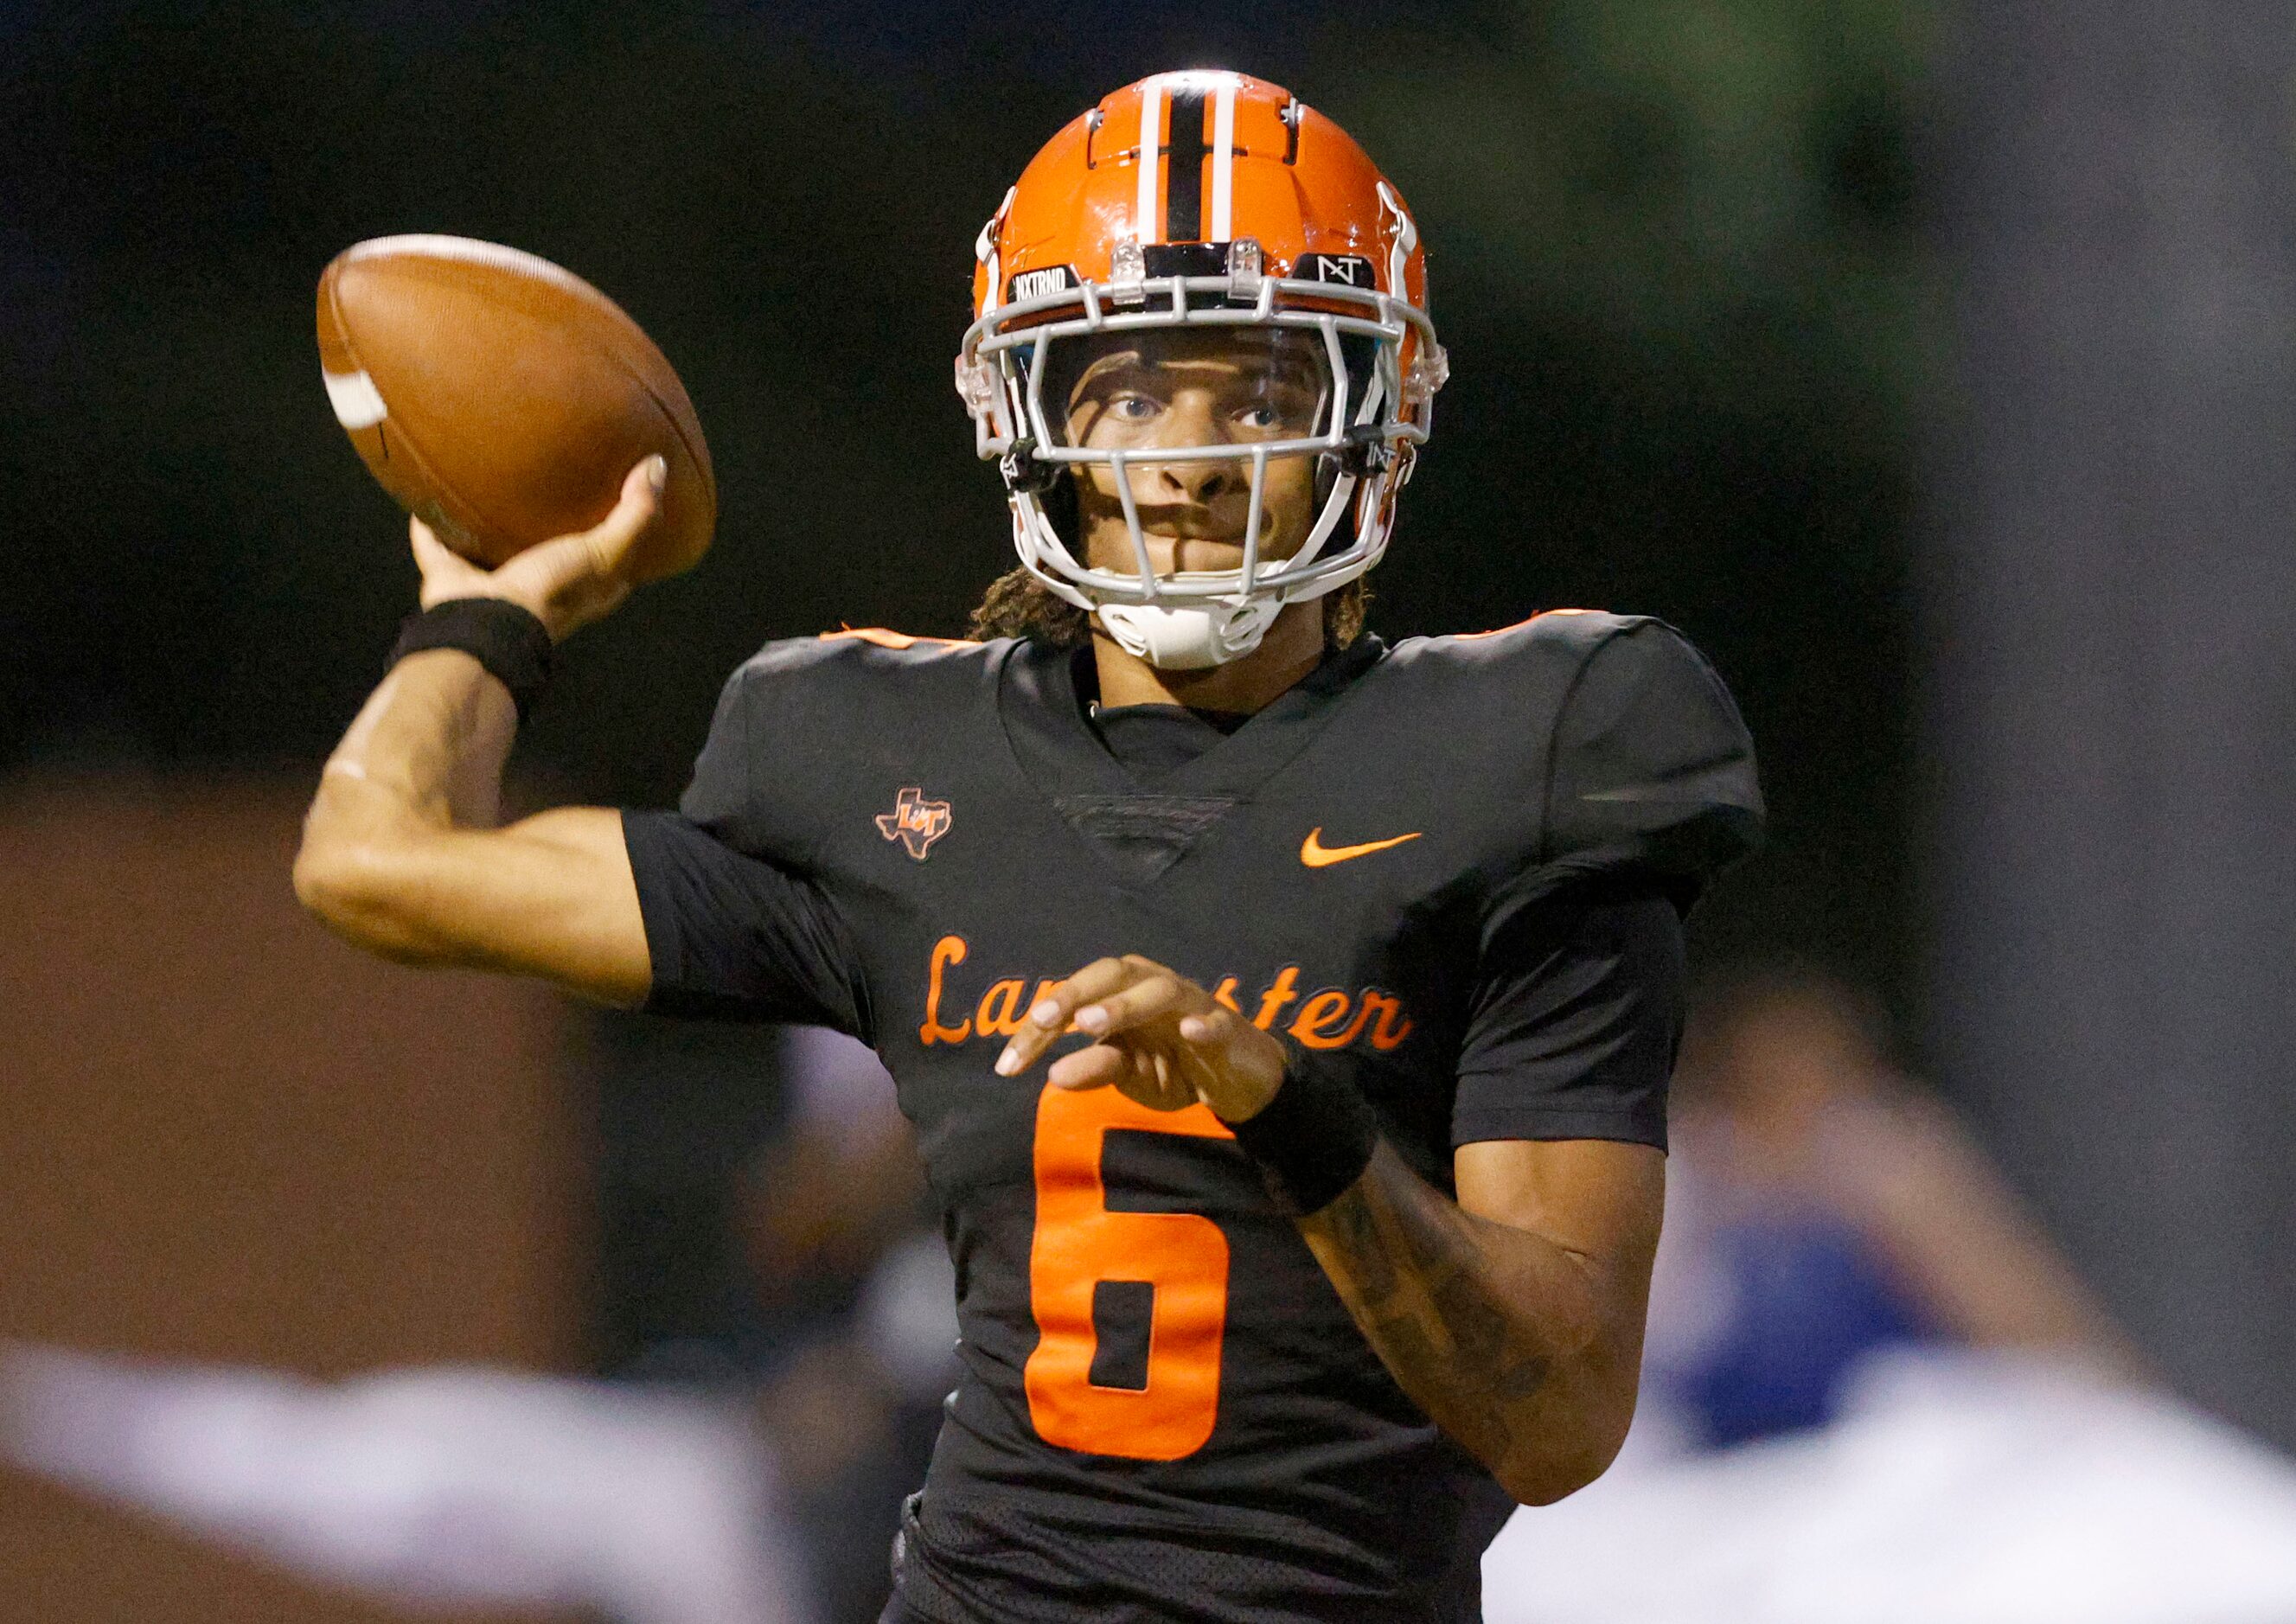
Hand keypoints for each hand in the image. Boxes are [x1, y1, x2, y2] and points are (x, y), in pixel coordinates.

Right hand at [412, 455, 664, 641]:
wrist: (487, 620)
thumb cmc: (553, 591)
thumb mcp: (606, 551)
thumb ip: (635, 513)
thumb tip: (657, 466)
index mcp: (581, 591)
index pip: (611, 564)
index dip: (620, 536)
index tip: (620, 501)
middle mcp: (537, 590)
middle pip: (548, 553)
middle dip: (549, 527)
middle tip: (549, 484)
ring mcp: (491, 586)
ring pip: (490, 549)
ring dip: (487, 525)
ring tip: (487, 484)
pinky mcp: (449, 580)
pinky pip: (435, 546)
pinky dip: (428, 527)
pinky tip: (424, 497)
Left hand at [992, 954, 1287, 1122]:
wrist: (1238, 1078)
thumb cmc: (1173, 1065)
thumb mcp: (1128, 1073)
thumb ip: (1096, 1068)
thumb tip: (1053, 1075)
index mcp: (1122, 993)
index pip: (1074, 999)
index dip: (1038, 1028)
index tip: (1008, 1064)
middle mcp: (1153, 986)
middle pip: (1112, 974)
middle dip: (1075, 995)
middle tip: (1045, 1021)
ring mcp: (1192, 1003)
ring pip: (1160, 990)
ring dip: (1125, 1005)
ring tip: (1091, 1024)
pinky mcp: (1228, 1028)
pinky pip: (1216, 1020)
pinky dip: (1205, 1023)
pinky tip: (1191, 1032)